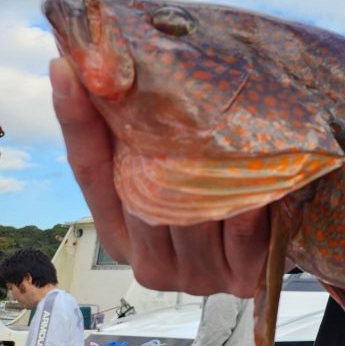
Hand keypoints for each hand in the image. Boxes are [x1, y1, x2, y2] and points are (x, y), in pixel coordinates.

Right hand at [50, 58, 268, 296]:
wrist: (278, 244)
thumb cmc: (219, 201)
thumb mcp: (170, 172)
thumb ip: (131, 138)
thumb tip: (77, 67)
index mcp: (118, 236)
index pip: (88, 170)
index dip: (78, 121)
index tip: (66, 70)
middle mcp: (149, 262)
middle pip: (140, 196)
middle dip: (151, 142)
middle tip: (163, 89)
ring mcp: (195, 275)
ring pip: (190, 215)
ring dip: (207, 174)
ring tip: (217, 125)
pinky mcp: (241, 278)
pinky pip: (240, 233)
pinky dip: (246, 205)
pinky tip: (254, 179)